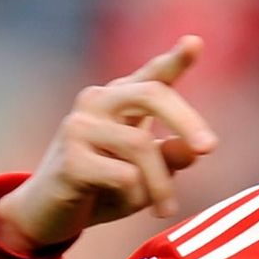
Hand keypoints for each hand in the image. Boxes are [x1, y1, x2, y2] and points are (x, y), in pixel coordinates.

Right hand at [0, 36, 217, 253]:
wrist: (49, 215)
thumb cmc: (106, 186)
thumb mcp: (149, 173)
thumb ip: (172, 157)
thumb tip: (196, 149)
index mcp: (123, 100)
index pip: (154, 74)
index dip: (176, 59)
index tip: (195, 42)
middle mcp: (99, 102)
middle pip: (153, 95)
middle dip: (187, 122)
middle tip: (209, 148)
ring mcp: (79, 126)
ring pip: (142, 147)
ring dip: (161, 184)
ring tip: (166, 209)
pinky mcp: (69, 158)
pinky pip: (125, 175)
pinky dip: (136, 196)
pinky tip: (120, 201)